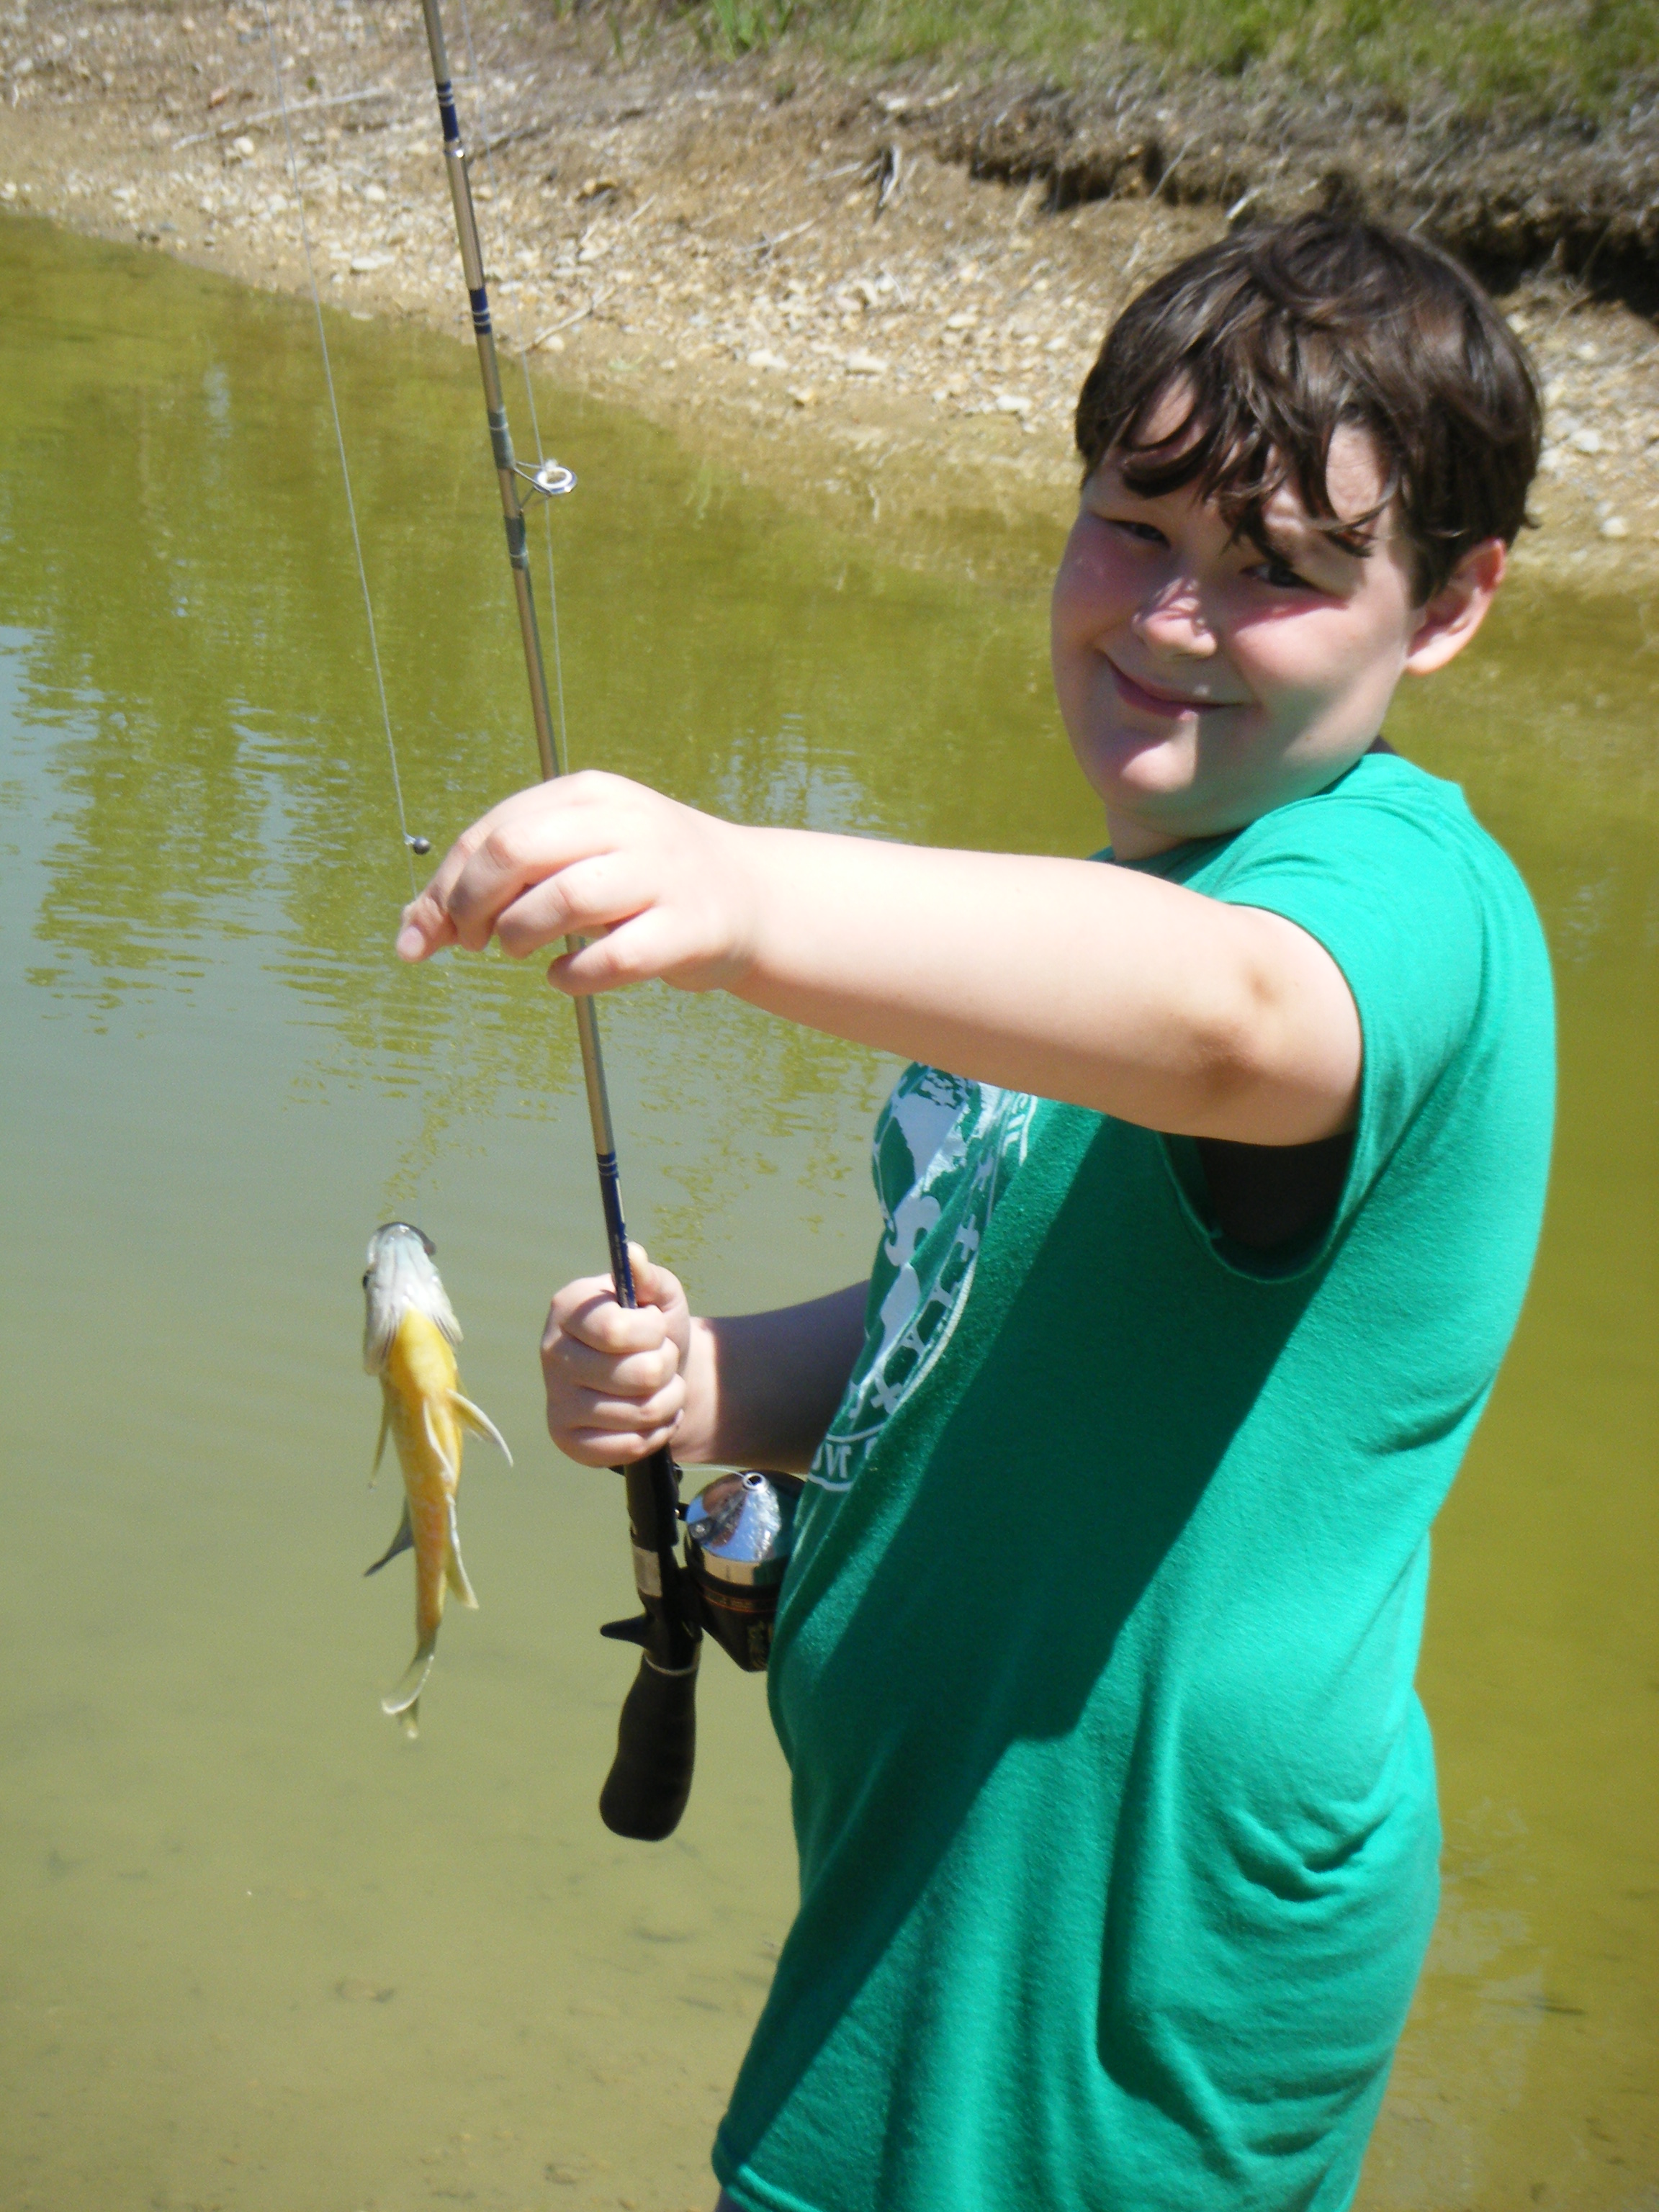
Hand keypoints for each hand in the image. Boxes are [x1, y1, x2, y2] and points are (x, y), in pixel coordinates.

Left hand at [394, 771, 757, 997]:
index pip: (491, 834)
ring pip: (563, 900)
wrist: (747, 896)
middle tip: (474, 944)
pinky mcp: (688, 929)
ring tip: (524, 951)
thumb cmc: (637, 883)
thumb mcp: (570, 860)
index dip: (445, 889)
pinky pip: (613, 960)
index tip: (430, 936)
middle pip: (516, 852)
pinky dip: (572, 977)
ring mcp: (661, 874)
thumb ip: (495, 885)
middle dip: (472, 906)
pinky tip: (566, 976)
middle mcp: (625, 824)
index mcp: (589, 795)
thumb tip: (409, 938)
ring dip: (521, 936)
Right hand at [540, 1243, 696, 1465]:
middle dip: (667, 1367)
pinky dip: (656, 1433)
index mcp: (567, 1309)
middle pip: (636, 1375)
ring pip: (639, 1413)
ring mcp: (555, 1400)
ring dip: (670, 1400)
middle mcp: (551, 1353)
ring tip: (664, 1387)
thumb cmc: (654, 1330)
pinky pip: (628, 1446)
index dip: (652, 1332)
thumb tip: (632, 1255)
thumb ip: (650, 1276)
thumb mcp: (661, 1296)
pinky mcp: (566, 1440)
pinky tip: (653, 1417)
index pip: (616, 1330)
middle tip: (663, 1360)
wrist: (655, 1378)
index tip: (655, 1325)